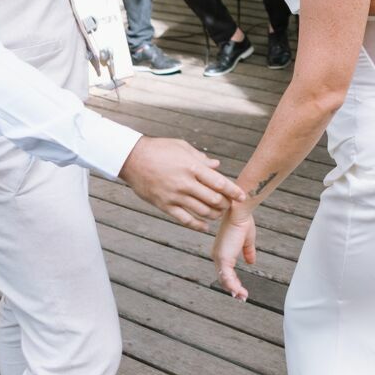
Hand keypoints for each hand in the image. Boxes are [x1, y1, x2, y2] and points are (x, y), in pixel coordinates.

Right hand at [119, 137, 244, 230]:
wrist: (131, 158)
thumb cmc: (159, 149)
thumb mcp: (182, 147)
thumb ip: (201, 158)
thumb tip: (217, 165)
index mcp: (192, 166)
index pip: (219, 182)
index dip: (233, 191)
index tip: (242, 197)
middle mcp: (185, 183)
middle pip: (213, 200)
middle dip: (225, 204)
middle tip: (228, 205)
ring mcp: (174, 196)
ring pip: (201, 212)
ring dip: (214, 215)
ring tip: (218, 213)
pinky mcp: (164, 205)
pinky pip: (184, 220)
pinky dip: (197, 225)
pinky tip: (205, 226)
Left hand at [213, 209, 256, 299]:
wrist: (239, 210)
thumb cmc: (243, 220)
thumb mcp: (247, 239)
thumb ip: (248, 251)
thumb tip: (251, 262)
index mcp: (222, 250)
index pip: (225, 270)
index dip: (232, 281)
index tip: (240, 290)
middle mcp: (218, 255)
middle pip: (223, 277)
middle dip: (232, 289)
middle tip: (241, 297)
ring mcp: (219, 257)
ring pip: (225, 280)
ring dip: (234, 290)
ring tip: (243, 297)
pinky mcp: (223, 258)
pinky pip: (227, 277)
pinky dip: (234, 286)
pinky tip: (241, 292)